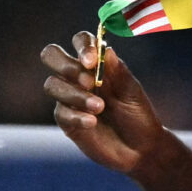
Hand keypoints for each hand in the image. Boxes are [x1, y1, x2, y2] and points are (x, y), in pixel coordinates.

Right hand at [41, 30, 166, 175]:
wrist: (140, 149)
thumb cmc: (138, 115)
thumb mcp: (132, 91)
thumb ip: (117, 71)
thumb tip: (104, 48)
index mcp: (96, 64)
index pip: (80, 41)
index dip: (82, 46)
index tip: (92, 62)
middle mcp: (78, 77)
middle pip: (51, 56)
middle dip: (65, 65)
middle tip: (89, 82)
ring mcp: (70, 98)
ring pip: (52, 84)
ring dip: (76, 95)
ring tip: (99, 108)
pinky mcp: (67, 121)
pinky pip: (61, 112)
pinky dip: (77, 116)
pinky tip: (92, 122)